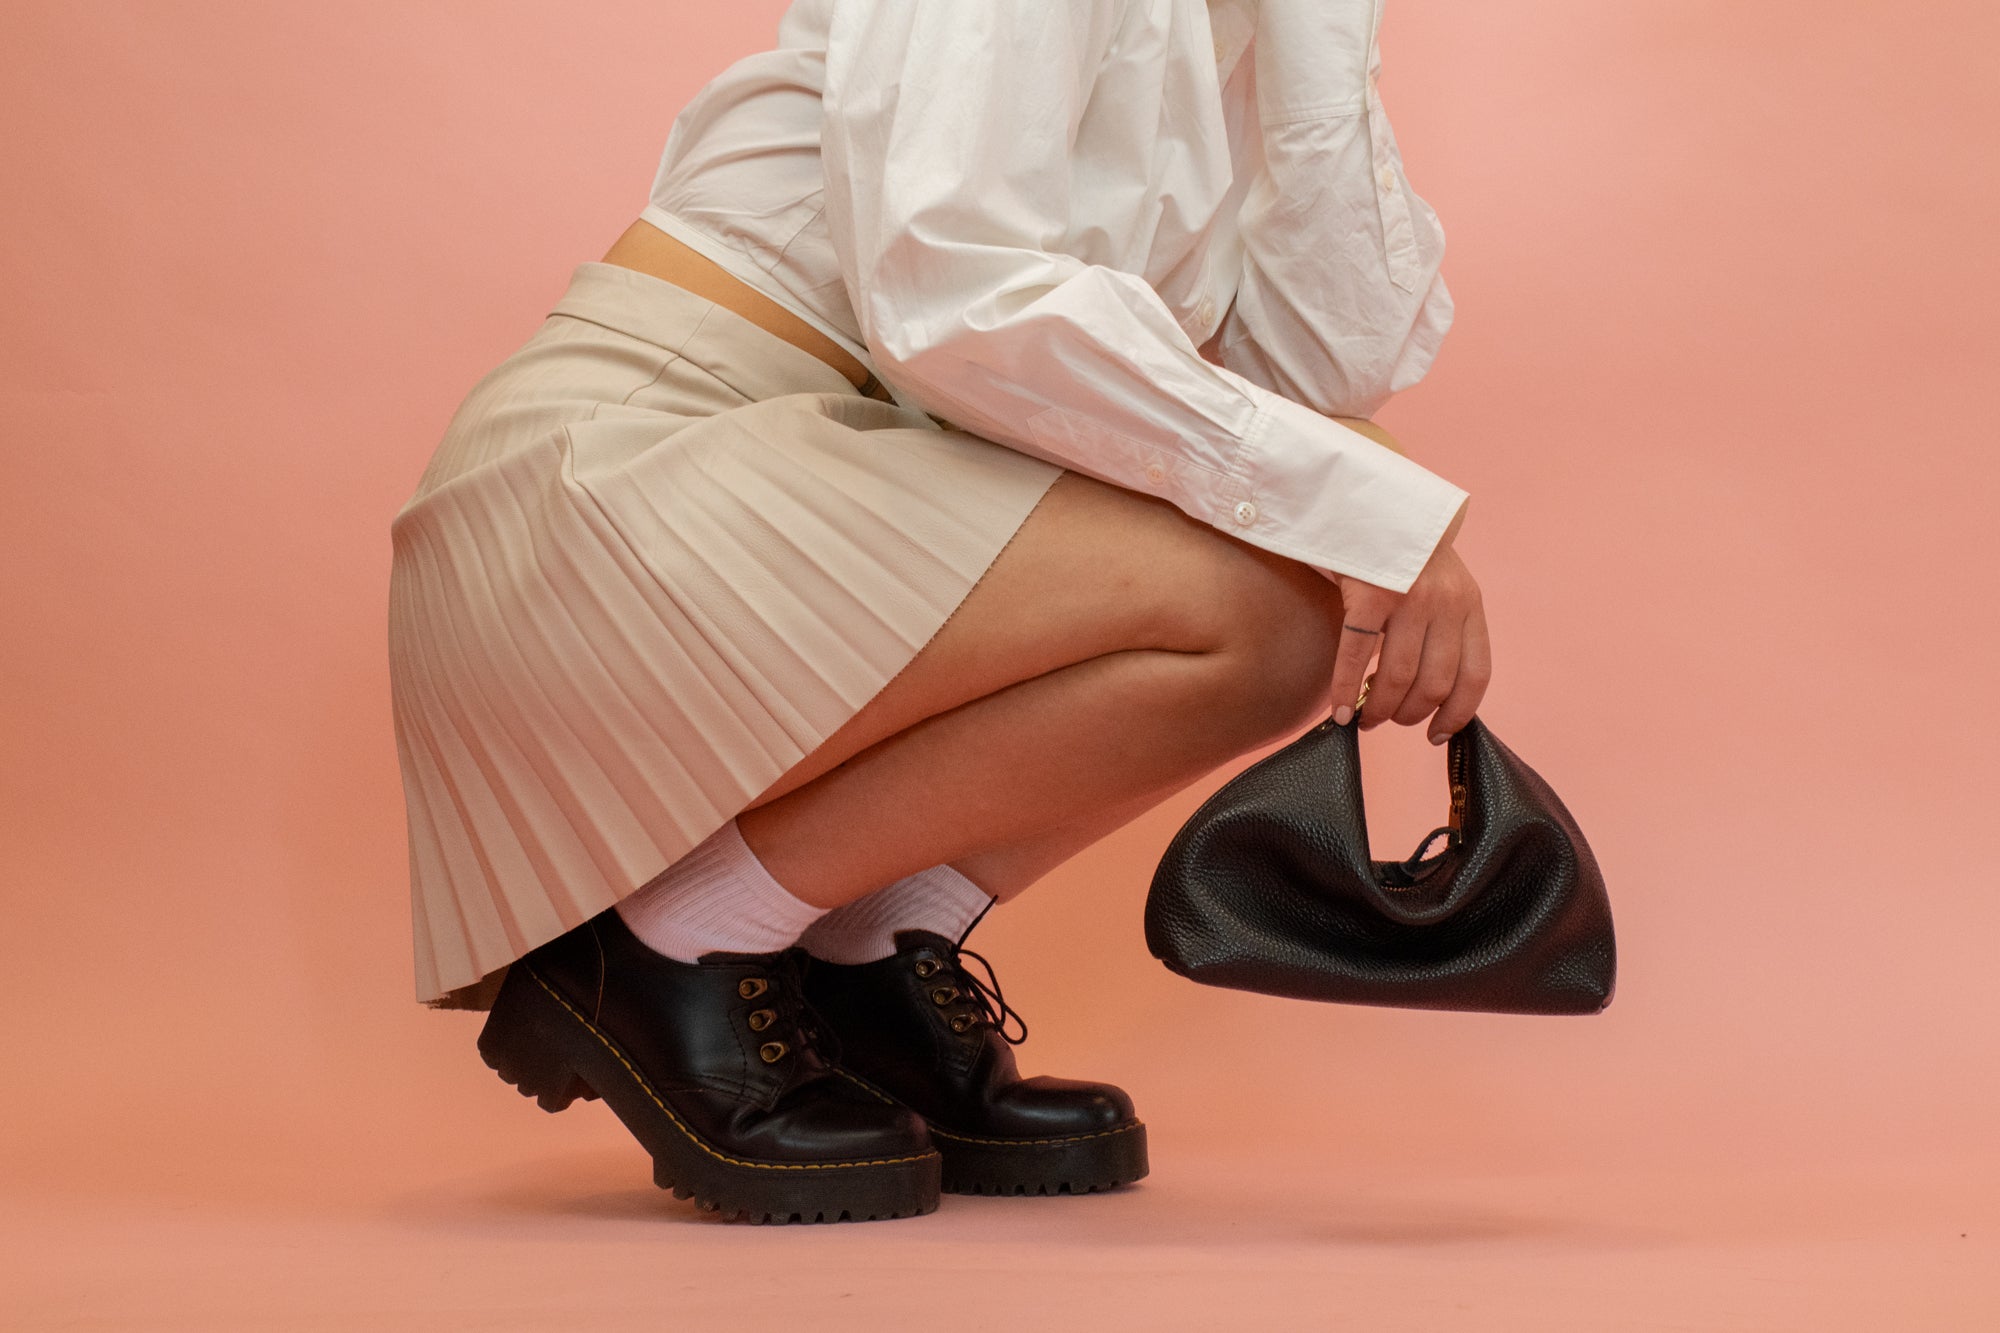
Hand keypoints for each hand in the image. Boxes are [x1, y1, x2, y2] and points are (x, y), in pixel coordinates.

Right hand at [1327, 502, 1489, 743]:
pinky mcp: (1369, 593)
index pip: (1476, 674)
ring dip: (1381, 709)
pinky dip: (1347, 691)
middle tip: (1389, 720)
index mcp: (1469, 601)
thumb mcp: (1439, 580)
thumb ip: (1443, 623)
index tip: (1438, 734)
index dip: (1459, 714)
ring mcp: (1408, 597)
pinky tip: (1341, 711)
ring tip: (1367, 717)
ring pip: (1397, 677)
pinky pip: (1356, 657)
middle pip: (1435, 683)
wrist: (1366, 494)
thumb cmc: (1397, 546)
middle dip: (1411, 714)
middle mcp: (1446, 602)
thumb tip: (1430, 689)